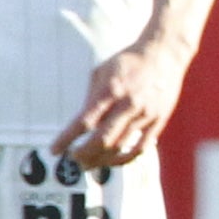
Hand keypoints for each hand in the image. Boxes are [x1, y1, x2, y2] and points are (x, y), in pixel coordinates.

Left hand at [55, 35, 190, 170]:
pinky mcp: (157, 121)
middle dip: (83, 154)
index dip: (67, 139)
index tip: (55, 150)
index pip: (84, 121)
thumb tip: (81, 123)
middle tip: (73, 158)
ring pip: (119, 147)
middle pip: (101, 139)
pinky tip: (113, 161)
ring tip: (88, 163)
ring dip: (100, 160)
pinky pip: (140, 148)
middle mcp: (128, 104)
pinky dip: (124, 159)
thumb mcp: (102, 71)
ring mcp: (144, 115)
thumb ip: (91, 98)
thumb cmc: (130, 61)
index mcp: (111, 90)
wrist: (164, 54)